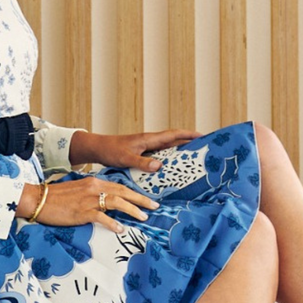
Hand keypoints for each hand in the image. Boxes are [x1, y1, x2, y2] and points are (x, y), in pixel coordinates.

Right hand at [16, 177, 158, 233]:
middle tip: (154, 207)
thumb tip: (107, 202)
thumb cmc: (57, 197)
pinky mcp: (82, 212)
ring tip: (143, 218)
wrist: (38, 199)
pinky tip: (121, 229)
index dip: (135, 193)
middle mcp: (94, 188)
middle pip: (123, 192)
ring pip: (117, 202)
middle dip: (141, 200)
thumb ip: (93, 193)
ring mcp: (89, 200)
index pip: (120, 186)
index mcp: (94, 182)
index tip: (147, 200)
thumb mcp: (79, 190)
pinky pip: (102, 217)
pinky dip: (113, 223)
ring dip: (132, 210)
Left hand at [69, 129, 199, 171]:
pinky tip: (172, 168)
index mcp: (149, 139)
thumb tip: (160, 166)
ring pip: (168, 148)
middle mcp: (150, 141)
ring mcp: (146, 147)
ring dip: (180, 151)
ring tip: (193, 159)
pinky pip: (160, 155)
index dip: (189, 135)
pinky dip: (169, 159)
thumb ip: (142, 162)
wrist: (98, 148)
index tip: (203, 135)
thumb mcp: (126, 158)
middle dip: (189, 142)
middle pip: (174, 140)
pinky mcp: (142, 153)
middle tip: (204, 148)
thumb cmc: (110, 150)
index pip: (173, 134)